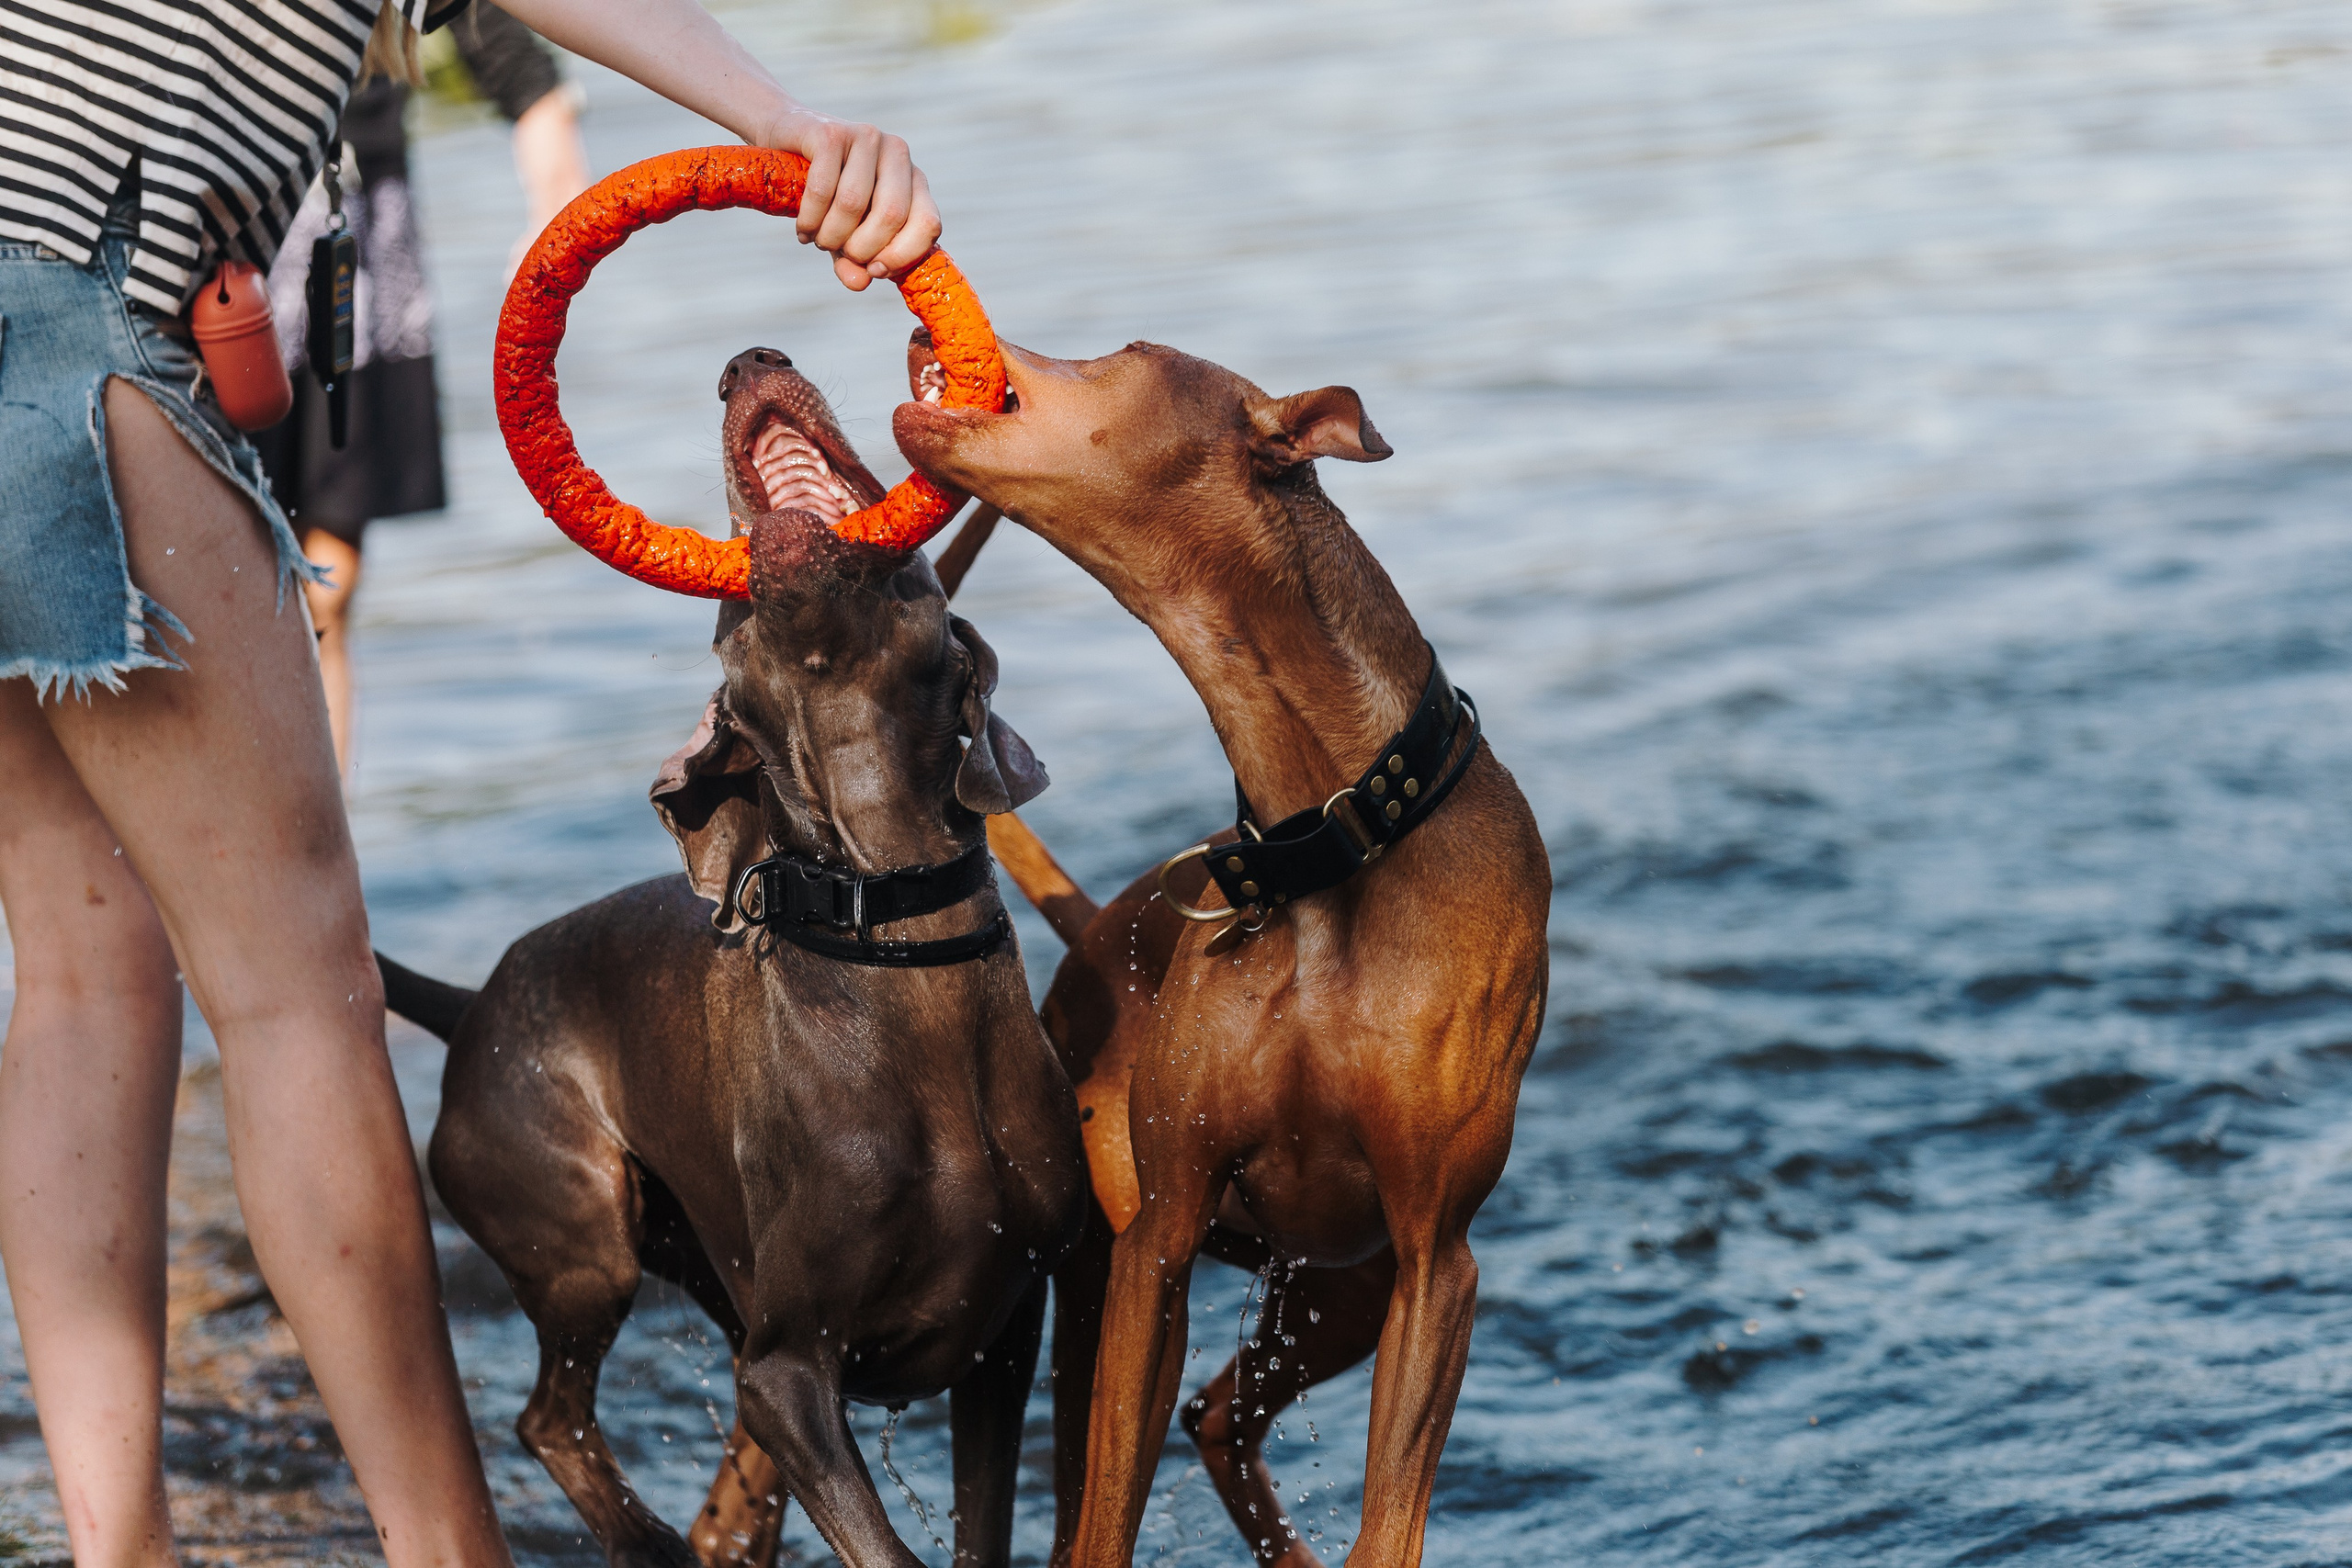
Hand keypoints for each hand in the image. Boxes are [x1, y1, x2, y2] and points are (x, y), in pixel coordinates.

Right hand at [752, 106, 940, 291]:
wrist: (787, 141)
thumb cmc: (827, 196)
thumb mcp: (846, 235)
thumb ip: (856, 262)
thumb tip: (860, 282)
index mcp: (914, 179)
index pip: (928, 223)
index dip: (903, 255)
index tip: (875, 271)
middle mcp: (897, 153)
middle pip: (891, 215)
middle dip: (861, 248)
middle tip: (840, 253)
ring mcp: (866, 138)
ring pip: (853, 204)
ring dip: (830, 235)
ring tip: (817, 239)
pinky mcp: (831, 133)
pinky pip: (822, 189)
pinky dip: (810, 219)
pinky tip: (803, 229)